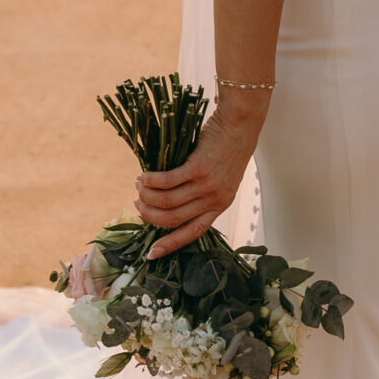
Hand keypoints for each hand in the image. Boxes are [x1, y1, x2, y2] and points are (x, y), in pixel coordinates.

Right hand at [135, 114, 254, 257]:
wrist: (240, 124)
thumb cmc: (227, 148)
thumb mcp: (220, 178)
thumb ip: (200, 192)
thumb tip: (165, 202)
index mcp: (221, 206)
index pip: (193, 233)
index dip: (170, 244)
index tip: (151, 253)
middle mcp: (214, 200)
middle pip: (173, 220)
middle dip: (150, 216)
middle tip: (137, 205)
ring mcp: (207, 185)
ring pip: (167, 202)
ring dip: (147, 197)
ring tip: (138, 187)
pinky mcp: (199, 168)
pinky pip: (167, 182)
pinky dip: (151, 181)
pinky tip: (143, 176)